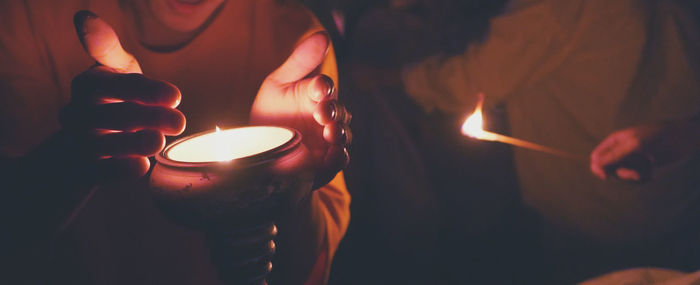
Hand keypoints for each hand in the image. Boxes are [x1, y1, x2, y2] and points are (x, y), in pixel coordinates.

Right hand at [60, 11, 184, 181]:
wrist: (89, 143)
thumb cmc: (115, 99)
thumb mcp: (117, 71)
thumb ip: (108, 49)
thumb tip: (83, 18)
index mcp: (89, 84)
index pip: (119, 84)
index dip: (148, 90)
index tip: (176, 96)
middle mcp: (78, 113)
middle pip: (118, 115)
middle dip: (152, 117)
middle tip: (179, 122)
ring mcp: (80, 143)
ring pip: (105, 145)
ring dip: (136, 143)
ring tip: (159, 141)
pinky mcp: (86, 169)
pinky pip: (103, 171)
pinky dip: (123, 169)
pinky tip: (142, 165)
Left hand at [250, 32, 350, 187]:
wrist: (255, 150)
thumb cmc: (270, 114)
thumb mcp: (278, 84)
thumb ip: (300, 62)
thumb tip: (323, 35)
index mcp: (317, 95)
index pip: (325, 87)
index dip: (323, 87)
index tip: (317, 88)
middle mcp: (326, 117)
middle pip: (339, 112)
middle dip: (333, 111)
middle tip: (322, 113)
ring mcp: (327, 140)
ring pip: (343, 135)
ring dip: (339, 133)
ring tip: (330, 133)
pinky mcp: (325, 163)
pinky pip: (339, 161)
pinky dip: (339, 157)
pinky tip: (334, 152)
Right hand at [590, 120, 699, 181]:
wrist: (684, 138)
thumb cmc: (659, 137)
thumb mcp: (635, 145)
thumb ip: (614, 155)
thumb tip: (594, 164)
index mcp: (615, 142)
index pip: (597, 157)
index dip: (599, 168)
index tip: (607, 176)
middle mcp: (621, 151)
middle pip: (609, 170)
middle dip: (622, 174)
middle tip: (636, 174)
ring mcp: (632, 160)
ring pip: (623, 176)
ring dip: (635, 177)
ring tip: (649, 172)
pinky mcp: (643, 167)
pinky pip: (636, 179)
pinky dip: (644, 178)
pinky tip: (653, 172)